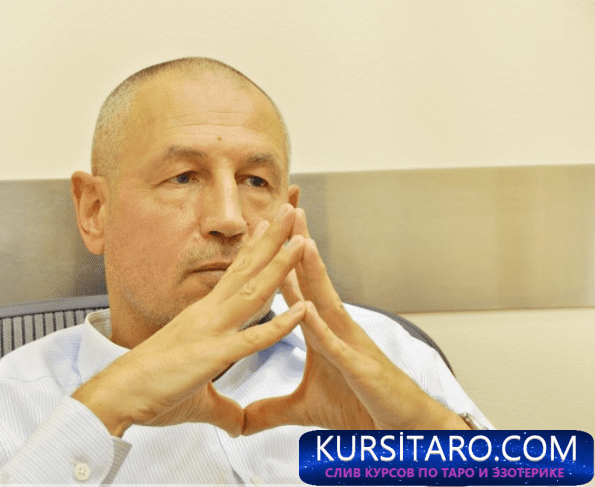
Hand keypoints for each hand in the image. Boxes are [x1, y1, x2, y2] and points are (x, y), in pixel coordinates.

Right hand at [73, 204, 307, 437]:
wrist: (118, 396)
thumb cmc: (152, 391)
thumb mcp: (200, 400)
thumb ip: (225, 409)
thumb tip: (241, 425)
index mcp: (204, 317)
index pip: (235, 276)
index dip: (256, 252)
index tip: (270, 229)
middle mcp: (209, 314)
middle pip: (247, 270)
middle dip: (271, 240)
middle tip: (288, 211)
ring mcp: (211, 331)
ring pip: (253, 292)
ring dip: (279, 265)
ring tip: (300, 239)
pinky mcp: (212, 355)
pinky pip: (252, 338)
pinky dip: (279, 324)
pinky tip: (302, 309)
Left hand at [243, 209, 466, 432]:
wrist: (399, 432)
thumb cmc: (357, 409)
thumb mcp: (304, 409)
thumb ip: (272, 409)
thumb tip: (243, 418)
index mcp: (320, 332)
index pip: (295, 289)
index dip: (278, 261)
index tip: (263, 232)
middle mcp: (335, 330)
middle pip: (312, 282)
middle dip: (298, 246)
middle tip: (285, 210)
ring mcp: (349, 346)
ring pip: (328, 303)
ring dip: (315, 273)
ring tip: (302, 240)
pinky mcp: (359, 370)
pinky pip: (338, 347)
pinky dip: (323, 329)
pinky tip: (307, 309)